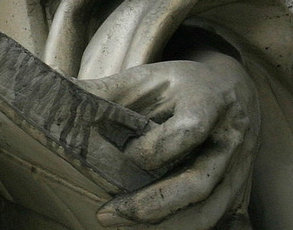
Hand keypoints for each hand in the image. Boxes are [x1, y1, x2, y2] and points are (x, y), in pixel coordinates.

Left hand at [82, 53, 259, 228]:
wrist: (233, 92)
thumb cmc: (179, 85)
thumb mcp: (145, 78)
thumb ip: (105, 91)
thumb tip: (53, 93)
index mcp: (209, 102)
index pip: (189, 130)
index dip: (155, 147)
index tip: (124, 156)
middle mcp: (231, 140)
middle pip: (198, 182)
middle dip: (151, 204)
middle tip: (106, 216)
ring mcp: (239, 171)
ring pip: (208, 211)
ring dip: (163, 226)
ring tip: (119, 226)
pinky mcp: (239, 193)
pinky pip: (214, 220)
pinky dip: (179, 229)